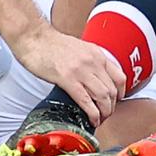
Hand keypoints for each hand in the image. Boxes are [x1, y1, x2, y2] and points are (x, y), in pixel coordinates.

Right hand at [10, 24, 125, 125]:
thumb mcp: (79, 48)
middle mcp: (93, 61)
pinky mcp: (67, 78)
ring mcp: (81, 70)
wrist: (34, 36)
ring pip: (103, 97)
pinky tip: (91, 119)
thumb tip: (94, 79)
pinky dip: (92, 114)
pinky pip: (85, 100)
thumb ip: (90, 62)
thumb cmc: (51, 43)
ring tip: (100, 119)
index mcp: (97, 54)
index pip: (119, 77)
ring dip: (104, 112)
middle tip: (106, 114)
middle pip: (113, 90)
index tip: (116, 102)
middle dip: (112, 107)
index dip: (121, 94)